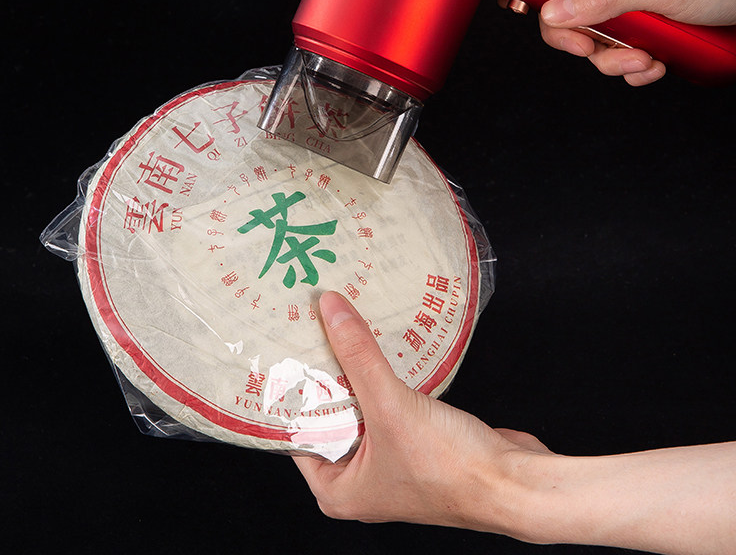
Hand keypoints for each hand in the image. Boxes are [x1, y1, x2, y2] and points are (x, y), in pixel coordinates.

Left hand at [291, 290, 551, 535]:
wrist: (515, 482)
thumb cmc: (452, 468)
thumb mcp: (391, 406)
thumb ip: (358, 357)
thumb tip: (330, 310)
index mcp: (337, 489)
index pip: (296, 431)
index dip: (292, 389)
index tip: (285, 348)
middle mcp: (358, 479)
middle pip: (327, 415)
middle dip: (324, 374)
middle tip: (308, 330)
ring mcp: (388, 461)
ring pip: (359, 406)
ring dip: (354, 373)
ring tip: (337, 329)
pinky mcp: (413, 442)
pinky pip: (385, 403)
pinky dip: (381, 378)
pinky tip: (375, 346)